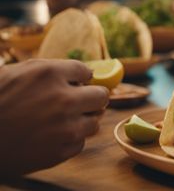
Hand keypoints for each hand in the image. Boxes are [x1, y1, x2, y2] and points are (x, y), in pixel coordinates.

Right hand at [0, 59, 108, 176]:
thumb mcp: (23, 72)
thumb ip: (57, 69)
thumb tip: (87, 73)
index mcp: (51, 74)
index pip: (87, 72)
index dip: (83, 78)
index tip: (79, 83)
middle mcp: (63, 99)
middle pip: (101, 96)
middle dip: (92, 97)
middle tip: (82, 100)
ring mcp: (63, 127)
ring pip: (95, 121)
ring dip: (84, 119)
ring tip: (63, 119)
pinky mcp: (59, 152)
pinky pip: (80, 143)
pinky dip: (71, 139)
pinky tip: (53, 135)